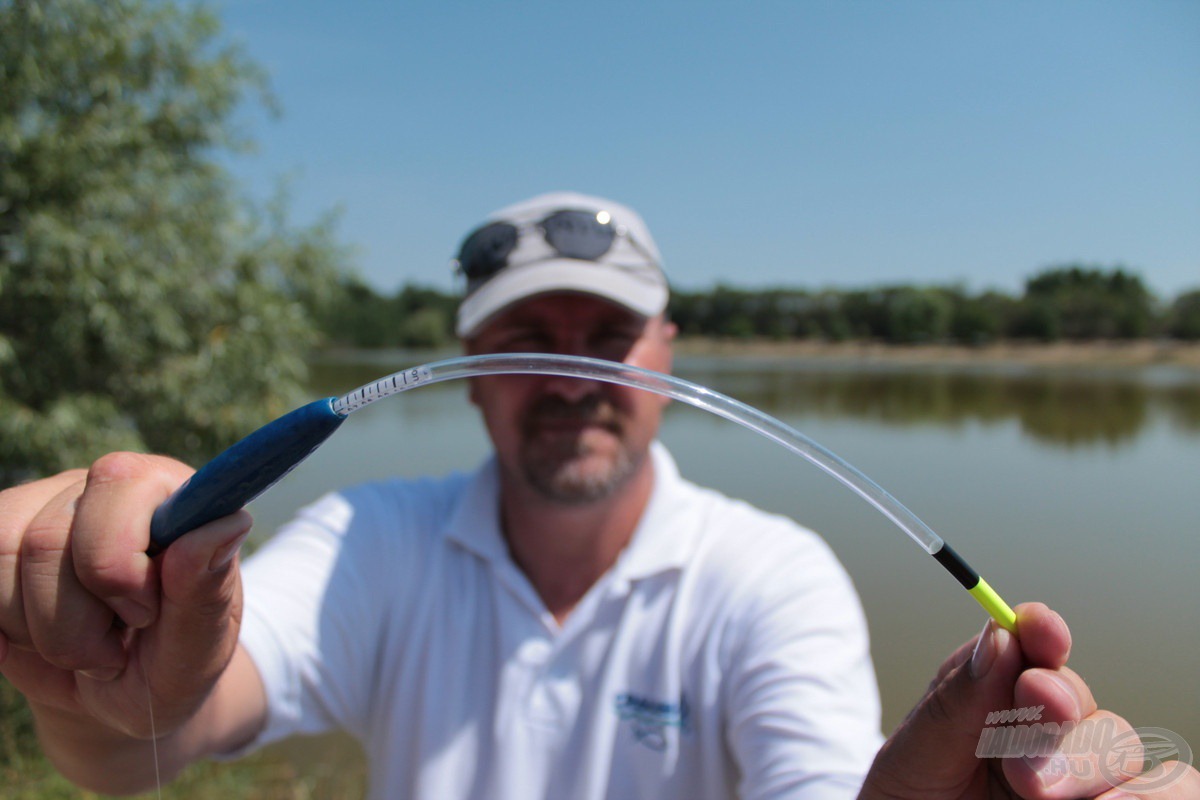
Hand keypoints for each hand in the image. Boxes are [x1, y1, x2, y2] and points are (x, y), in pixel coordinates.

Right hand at [0, 453, 250, 740]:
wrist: (123, 694)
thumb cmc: (172, 665)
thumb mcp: (199, 649)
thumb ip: (206, 592)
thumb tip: (225, 524)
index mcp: (176, 497)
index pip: (123, 484)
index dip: (118, 565)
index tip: (144, 615)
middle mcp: (111, 487)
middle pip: (49, 538)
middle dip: (76, 621)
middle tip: (116, 649)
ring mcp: (49, 504)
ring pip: (2, 555)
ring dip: (37, 630)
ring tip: (84, 647)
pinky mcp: (4, 535)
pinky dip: (1, 628)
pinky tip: (37, 640)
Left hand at [859, 603, 1199, 798]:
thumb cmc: (908, 797)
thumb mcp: (915, 753)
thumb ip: (956, 701)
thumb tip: (998, 635)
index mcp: (997, 695)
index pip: (1036, 649)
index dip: (1043, 633)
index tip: (1038, 631)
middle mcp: (1048, 732)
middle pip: (1087, 705)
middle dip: (1060, 722)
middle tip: (1018, 760)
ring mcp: (1079, 777)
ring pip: (1124, 750)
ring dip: (1093, 765)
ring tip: (1039, 793)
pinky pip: (1166, 790)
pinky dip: (1141, 795)